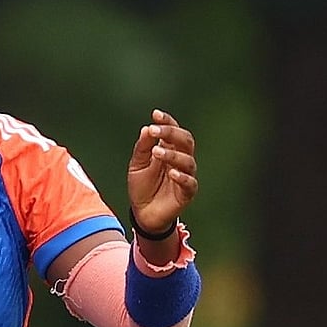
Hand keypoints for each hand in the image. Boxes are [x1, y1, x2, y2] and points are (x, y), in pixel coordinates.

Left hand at [127, 109, 197, 231]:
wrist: (143, 212)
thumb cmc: (142, 186)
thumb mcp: (137, 164)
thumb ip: (143, 147)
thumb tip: (146, 129)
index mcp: (169, 149)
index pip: (173, 131)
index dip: (167, 121)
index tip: (155, 114)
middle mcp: (180, 160)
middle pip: (185, 141)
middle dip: (171, 133)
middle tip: (154, 130)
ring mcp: (185, 175)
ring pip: (188, 160)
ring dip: (172, 154)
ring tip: (156, 152)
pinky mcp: (187, 192)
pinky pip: (190, 182)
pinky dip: (182, 177)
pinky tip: (172, 173)